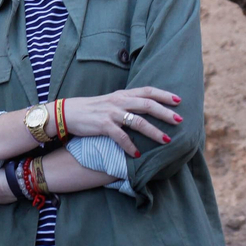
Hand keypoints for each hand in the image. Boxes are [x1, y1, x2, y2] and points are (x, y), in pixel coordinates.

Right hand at [63, 87, 181, 156]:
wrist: (66, 113)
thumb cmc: (90, 110)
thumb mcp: (109, 102)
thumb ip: (126, 103)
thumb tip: (147, 110)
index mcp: (121, 95)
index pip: (146, 91)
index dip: (163, 94)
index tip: (178, 100)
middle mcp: (118, 101)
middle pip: (147, 104)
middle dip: (165, 113)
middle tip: (179, 120)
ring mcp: (110, 113)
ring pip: (138, 121)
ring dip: (154, 131)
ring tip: (167, 140)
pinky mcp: (103, 125)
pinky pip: (121, 137)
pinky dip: (131, 146)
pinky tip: (138, 154)